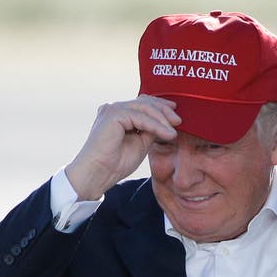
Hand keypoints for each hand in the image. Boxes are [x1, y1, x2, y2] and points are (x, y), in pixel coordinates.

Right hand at [65, 95, 180, 200]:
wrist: (98, 174)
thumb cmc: (115, 163)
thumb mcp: (140, 143)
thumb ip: (150, 131)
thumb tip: (166, 123)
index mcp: (118, 115)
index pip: (142, 104)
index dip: (160, 107)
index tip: (175, 115)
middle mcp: (113, 109)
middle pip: (144, 102)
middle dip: (164, 110)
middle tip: (178, 120)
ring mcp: (112, 110)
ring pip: (144, 108)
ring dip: (162, 119)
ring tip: (173, 133)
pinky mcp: (113, 114)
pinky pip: (140, 117)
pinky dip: (155, 125)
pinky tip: (167, 134)